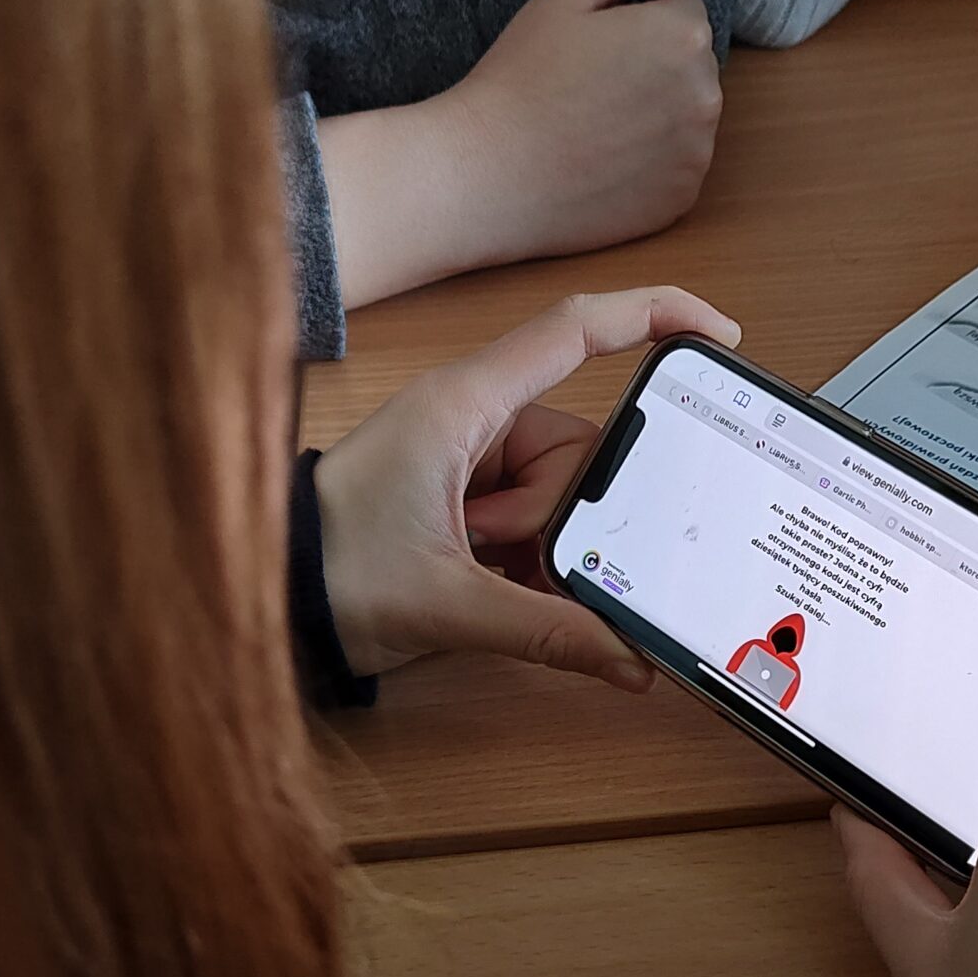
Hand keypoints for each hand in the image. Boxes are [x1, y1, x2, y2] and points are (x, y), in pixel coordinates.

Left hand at [316, 288, 740, 688]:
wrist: (260, 599)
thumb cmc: (327, 573)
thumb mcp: (446, 606)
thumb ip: (548, 631)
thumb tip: (629, 660)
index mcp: (465, 404)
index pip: (576, 332)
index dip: (654, 316)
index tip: (717, 337)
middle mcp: (473, 419)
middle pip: (582, 443)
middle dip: (564, 511)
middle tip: (500, 551)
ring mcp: (469, 458)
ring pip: (562, 490)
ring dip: (541, 542)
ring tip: (480, 570)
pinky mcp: (464, 497)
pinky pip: (535, 516)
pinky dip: (531, 555)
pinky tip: (500, 584)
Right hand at [320, 0, 721, 307]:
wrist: (490, 175)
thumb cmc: (521, 81)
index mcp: (683, 34)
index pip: (684, 7)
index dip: (640, 17)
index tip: (600, 41)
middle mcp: (705, 94)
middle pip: (691, 64)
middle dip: (653, 66)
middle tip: (589, 86)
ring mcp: (696, 153)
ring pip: (685, 117)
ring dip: (655, 115)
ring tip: (593, 125)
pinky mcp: (680, 199)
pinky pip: (676, 167)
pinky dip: (649, 164)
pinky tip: (600, 162)